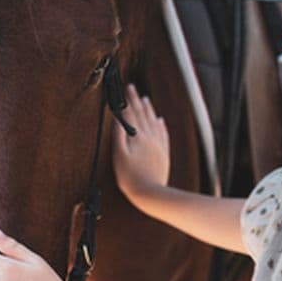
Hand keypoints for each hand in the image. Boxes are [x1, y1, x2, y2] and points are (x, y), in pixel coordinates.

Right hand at [112, 84, 170, 200]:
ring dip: (149, 109)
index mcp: (138, 137)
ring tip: (146, 99)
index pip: (132, 114)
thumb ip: (118, 136)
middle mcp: (150, 138)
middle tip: (133, 89)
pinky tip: (160, 120)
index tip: (127, 88)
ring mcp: (158, 145)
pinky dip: (161, 125)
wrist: (150, 193)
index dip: (128, 100)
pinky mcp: (163, 154)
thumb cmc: (130, 177)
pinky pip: (163, 134)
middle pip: (143, 115)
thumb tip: (117, 119)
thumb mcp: (119, 156)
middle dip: (137, 100)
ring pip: (154, 122)